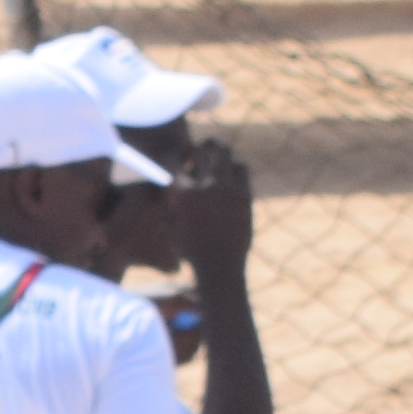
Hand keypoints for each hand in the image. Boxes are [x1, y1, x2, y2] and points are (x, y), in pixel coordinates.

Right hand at [175, 140, 255, 284]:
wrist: (219, 265)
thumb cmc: (192, 251)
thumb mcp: (171, 230)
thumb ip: (169, 207)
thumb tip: (169, 190)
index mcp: (182, 192)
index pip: (173, 158)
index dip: (173, 155)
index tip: (176, 159)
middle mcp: (204, 185)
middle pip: (199, 149)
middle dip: (195, 149)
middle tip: (196, 153)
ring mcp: (226, 188)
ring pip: (223, 152)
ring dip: (217, 148)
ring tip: (215, 149)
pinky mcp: (244, 194)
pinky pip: (241, 167)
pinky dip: (234, 165)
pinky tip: (231, 169)